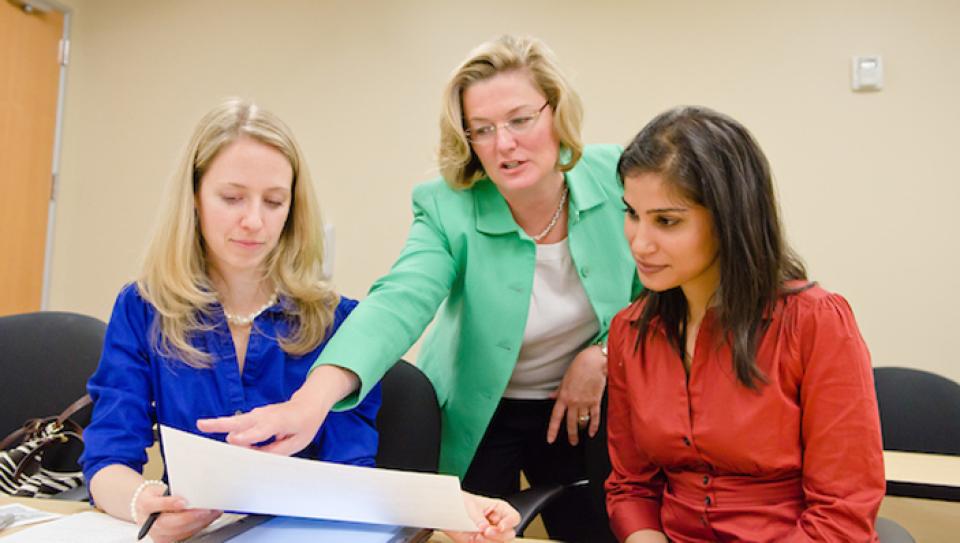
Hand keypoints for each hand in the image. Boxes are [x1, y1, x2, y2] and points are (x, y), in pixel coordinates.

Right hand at [134, 485, 220, 542]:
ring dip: (199, 523)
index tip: (183, 501)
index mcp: (146, 505)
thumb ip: (171, 491)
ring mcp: (159, 534)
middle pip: (170, 523)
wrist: (146, 510)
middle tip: (205, 510)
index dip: (170, 504)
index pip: (156, 505)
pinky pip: (185, 535)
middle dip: (191, 517)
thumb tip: (191, 491)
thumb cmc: (154, 497)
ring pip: (180, 532)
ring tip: (213, 513)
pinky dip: (199, 526)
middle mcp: (150, 523)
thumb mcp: (159, 488)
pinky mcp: (167, 540)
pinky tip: (208, 519)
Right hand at [196, 396, 326, 454]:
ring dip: (220, 423)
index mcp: (280, 422)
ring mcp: (259, 414)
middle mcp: (266, 416)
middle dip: (222, 423)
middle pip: (242, 420)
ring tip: (202, 425)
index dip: (247, 436)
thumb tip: (254, 457)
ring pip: (237, 420)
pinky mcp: (254, 415)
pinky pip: (240, 422)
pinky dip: (227, 425)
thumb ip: (275, 451)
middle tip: (202, 424)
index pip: (261, 430)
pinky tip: (213, 428)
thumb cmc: (304, 424)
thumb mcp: (296, 443)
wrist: (308, 404)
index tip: (232, 440)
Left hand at [442, 492, 519, 542]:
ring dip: (488, 541)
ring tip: (476, 536)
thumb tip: (484, 527)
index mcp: (500, 510)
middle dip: (498, 535)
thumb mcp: (471, 506)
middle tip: (485, 531)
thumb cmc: (463, 503)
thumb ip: (478, 517)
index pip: (514, 518)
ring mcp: (492, 536)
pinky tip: (472, 539)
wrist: (449, 511)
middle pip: (509, 534)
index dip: (509, 523)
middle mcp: (498, 524)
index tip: (500, 526)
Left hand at [547, 344, 606, 445]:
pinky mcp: (596, 401)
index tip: (550, 439)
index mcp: (564, 397)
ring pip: (582, 422)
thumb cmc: (579, 367)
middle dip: (571, 435)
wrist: (593, 362)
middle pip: (570, 423)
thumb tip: (551, 397)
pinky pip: (595, 418)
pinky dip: (594, 427)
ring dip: (582, 430)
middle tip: (573, 442)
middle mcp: (574, 402)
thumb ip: (558, 391)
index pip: (556, 417)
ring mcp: (585, 403)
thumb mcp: (565, 379)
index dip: (552, 430)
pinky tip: (592, 432)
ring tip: (582, 434)